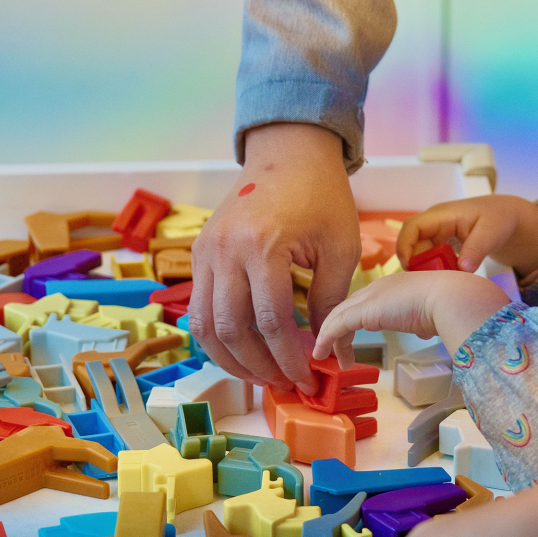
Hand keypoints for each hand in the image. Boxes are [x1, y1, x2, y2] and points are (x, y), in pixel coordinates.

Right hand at [189, 123, 360, 391]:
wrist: (288, 153)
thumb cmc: (321, 196)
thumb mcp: (339, 248)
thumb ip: (332, 304)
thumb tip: (337, 356)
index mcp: (263, 246)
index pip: (271, 322)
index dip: (290, 358)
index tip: (308, 378)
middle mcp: (225, 251)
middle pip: (231, 330)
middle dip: (259, 366)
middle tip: (285, 382)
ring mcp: (205, 252)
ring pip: (205, 325)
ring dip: (231, 359)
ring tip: (261, 375)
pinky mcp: (198, 253)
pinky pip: (198, 308)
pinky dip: (216, 336)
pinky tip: (242, 351)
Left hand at [313, 270, 510, 367]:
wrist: (451, 298)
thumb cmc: (450, 307)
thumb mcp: (432, 315)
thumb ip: (424, 321)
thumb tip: (428, 331)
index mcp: (394, 285)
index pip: (365, 302)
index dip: (353, 320)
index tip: (349, 339)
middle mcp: (378, 287)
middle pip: (347, 308)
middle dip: (337, 329)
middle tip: (332, 351)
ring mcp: (370, 296)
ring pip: (338, 316)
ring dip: (329, 338)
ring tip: (326, 358)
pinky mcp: (364, 310)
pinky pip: (336, 325)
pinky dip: (326, 339)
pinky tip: (321, 354)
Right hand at [396, 195, 537, 278]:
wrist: (507, 217)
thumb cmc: (499, 219)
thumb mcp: (491, 233)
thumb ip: (477, 249)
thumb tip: (462, 269)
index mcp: (442, 215)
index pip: (412, 227)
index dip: (404, 245)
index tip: (409, 267)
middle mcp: (434, 223)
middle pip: (412, 243)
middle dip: (416, 263)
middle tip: (429, 282)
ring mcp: (437, 233)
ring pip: (419, 252)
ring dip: (425, 267)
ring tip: (441, 281)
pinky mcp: (441, 243)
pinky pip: (430, 257)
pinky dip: (434, 268)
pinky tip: (447, 278)